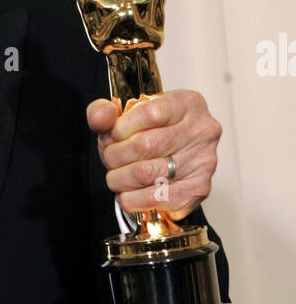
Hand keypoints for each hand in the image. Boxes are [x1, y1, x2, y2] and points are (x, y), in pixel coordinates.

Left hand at [86, 89, 221, 220]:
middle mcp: (201, 131)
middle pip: (145, 145)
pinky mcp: (198, 189)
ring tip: (117, 177)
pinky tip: (129, 193)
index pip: (149, 113)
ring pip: (146, 173)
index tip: (111, 137)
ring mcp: (203, 161)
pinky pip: (154, 198)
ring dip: (120, 179)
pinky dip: (132, 199)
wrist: (173, 163)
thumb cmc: (151, 135)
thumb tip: (99, 117)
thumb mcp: (125, 116)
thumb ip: (104, 111)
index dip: (120, 129)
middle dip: (115, 156)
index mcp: (186, 104)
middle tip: (110, 159)